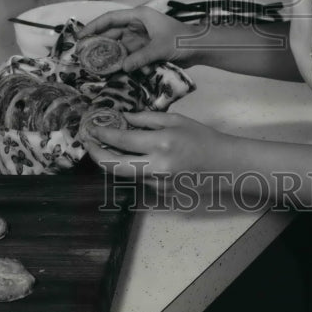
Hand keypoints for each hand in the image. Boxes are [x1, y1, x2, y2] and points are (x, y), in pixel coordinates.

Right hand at [76, 6, 197, 72]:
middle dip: (98, 42)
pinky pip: (128, 53)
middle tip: (82, 54)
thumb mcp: (160, 48)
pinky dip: (120, 60)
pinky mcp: (144, 48)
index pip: (111, 18)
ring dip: (108, 53)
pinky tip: (110, 69)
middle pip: (112, 32)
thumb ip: (141, 57)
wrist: (198, 47)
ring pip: (119, 44)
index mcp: (139, 16)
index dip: (94, 26)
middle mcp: (137, 25)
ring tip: (93, 64)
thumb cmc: (182, 40)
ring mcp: (140, 37)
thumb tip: (123, 67)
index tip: (80, 36)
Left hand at [81, 110, 239, 196]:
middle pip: (115, 166)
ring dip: (114, 160)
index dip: (103, 134)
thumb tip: (123, 118)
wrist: (222, 164)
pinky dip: (133, 167)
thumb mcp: (175, 120)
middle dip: (97, 155)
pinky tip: (135, 158)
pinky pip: (140, 178)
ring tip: (107, 146)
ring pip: (126, 174)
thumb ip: (147, 119)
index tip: (92, 128)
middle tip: (89, 143)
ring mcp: (158, 183)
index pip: (123, 140)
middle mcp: (157, 166)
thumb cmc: (200, 136)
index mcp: (161, 143)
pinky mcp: (161, 193)